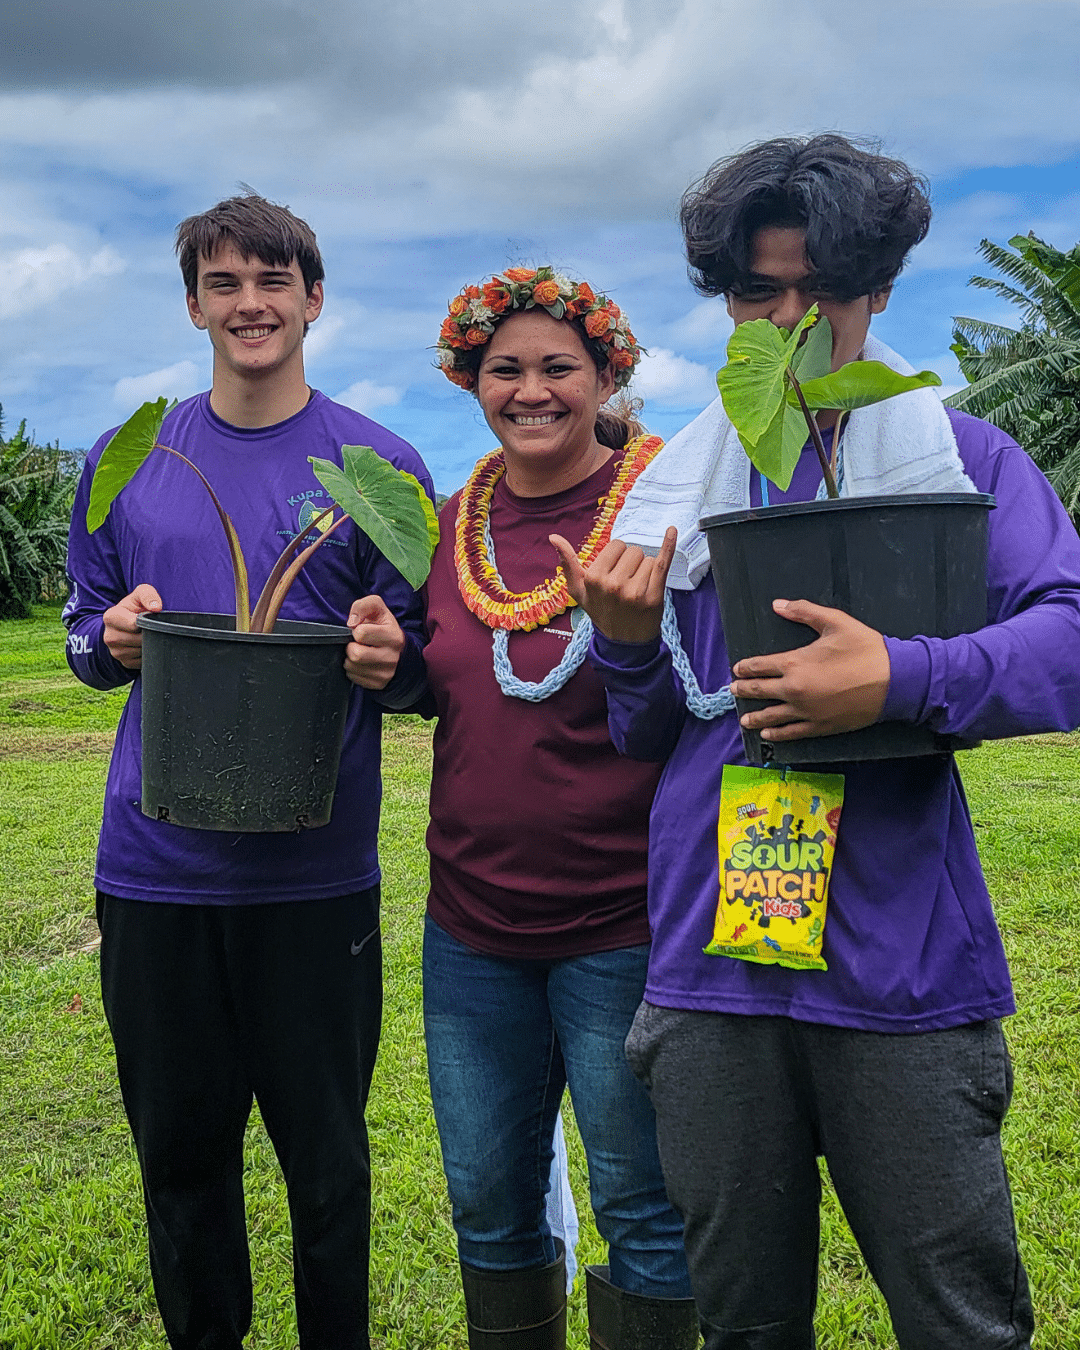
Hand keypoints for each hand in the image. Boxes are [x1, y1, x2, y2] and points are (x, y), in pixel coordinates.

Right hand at [103, 584, 162, 668]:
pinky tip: (147, 645)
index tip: (149, 618)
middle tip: (153, 628)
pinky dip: (148, 654)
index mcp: (111, 617)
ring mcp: (115, 652)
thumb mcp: (140, 594)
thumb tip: (156, 608)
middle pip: (138, 640)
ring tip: (149, 635)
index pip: (133, 625)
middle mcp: (109, 636)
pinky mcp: (124, 662)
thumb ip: (148, 595)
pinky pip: (142, 662)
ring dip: (150, 644)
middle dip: (149, 634)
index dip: (146, 622)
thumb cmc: (135, 607)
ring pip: (141, 651)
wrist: (127, 622)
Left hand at [345, 595, 405, 689]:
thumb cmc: (384, 627)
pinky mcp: (379, 684)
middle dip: (350, 647)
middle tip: (356, 644)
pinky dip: (353, 670)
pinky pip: (353, 678)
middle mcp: (392, 657)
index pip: (361, 634)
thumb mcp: (378, 609)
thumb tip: (352, 622)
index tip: (361, 630)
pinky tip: (361, 663)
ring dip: (350, 659)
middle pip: (356, 655)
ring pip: (352, 667)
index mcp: (393, 636)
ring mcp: (386, 673)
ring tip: (359, 652)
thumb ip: (364, 605)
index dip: (356, 630)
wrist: (400, 650)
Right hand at [549, 526, 677, 643]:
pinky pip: (662, 563)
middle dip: (632, 563)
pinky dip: (669, 545)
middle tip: (627, 583)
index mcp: (593, 578)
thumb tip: (554, 537)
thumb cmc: (601, 612)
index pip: (616, 545)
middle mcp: (613, 584)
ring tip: (638, 589)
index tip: (615, 572)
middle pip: (633, 550)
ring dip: (645, 570)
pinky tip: (671, 531)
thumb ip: (568, 563)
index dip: (617, 557)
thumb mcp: (579, 591)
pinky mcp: (654, 595)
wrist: (624, 642)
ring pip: (647, 559)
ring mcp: (635, 591)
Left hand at [728, 599, 889, 741]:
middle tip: (733, 691)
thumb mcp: (835, 622)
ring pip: (771, 716)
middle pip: (760, 691)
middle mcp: (794, 689)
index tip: (738, 670)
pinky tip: (768, 736)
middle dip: (744, 691)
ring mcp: (806, 711)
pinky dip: (777, 735)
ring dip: (754, 717)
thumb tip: (778, 605)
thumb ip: (804, 611)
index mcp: (794, 662)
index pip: (759, 666)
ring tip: (744, 720)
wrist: (895, 680)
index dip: (745, 668)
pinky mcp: (820, 726)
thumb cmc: (866, 649)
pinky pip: (792, 732)